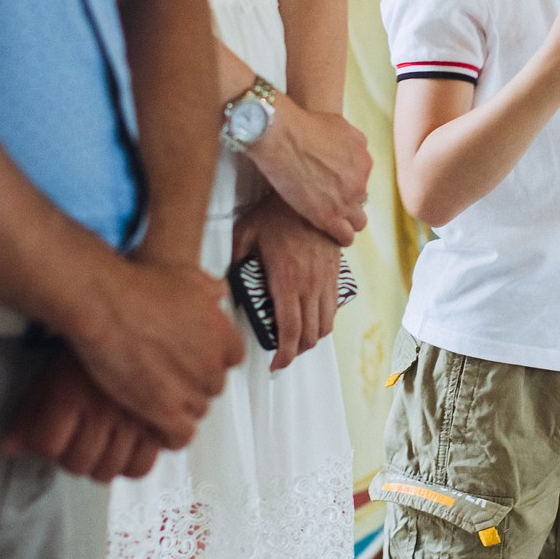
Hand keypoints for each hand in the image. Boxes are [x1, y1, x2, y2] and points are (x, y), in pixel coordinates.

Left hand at [3, 346, 166, 481]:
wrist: (138, 318)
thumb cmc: (95, 339)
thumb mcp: (54, 372)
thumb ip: (29, 413)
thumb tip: (8, 447)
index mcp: (71, 394)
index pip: (47, 446)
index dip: (45, 446)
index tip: (50, 440)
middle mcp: (103, 410)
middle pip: (78, 463)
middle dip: (71, 458)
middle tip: (76, 443)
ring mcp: (135, 418)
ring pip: (109, 470)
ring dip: (100, 464)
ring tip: (100, 447)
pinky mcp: (163, 421)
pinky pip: (143, 465)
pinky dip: (133, 465)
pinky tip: (126, 450)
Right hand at [62, 255, 240, 447]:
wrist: (107, 304)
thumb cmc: (138, 288)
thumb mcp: (185, 277)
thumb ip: (207, 289)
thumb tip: (217, 289)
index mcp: (222, 334)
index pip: (233, 358)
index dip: (212, 359)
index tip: (196, 358)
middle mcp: (212, 364)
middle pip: (213, 386)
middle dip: (193, 383)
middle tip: (170, 376)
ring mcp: (190, 389)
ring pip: (196, 411)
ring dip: (179, 407)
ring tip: (158, 399)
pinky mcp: (165, 411)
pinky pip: (180, 436)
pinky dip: (170, 435)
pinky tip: (156, 427)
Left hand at [233, 194, 339, 371]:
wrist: (313, 193)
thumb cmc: (276, 212)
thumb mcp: (245, 233)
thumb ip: (234, 260)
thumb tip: (224, 282)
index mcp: (286, 279)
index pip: (289, 330)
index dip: (284, 354)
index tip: (277, 364)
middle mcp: (310, 284)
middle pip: (309, 334)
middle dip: (296, 352)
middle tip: (283, 355)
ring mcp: (326, 279)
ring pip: (325, 325)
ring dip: (312, 339)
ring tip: (297, 341)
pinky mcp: (336, 273)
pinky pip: (334, 308)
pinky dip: (325, 322)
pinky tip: (312, 321)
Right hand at [246, 98, 370, 246]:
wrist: (283, 136)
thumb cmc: (304, 125)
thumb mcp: (339, 124)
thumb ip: (353, 140)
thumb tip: (357, 149)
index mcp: (364, 161)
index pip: (361, 181)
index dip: (346, 185)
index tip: (332, 186)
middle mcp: (360, 182)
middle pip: (360, 201)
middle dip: (346, 202)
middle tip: (327, 201)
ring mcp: (346, 201)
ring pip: (357, 222)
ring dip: (346, 222)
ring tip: (331, 221)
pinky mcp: (329, 217)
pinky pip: (345, 236)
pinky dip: (340, 237)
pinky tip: (329, 234)